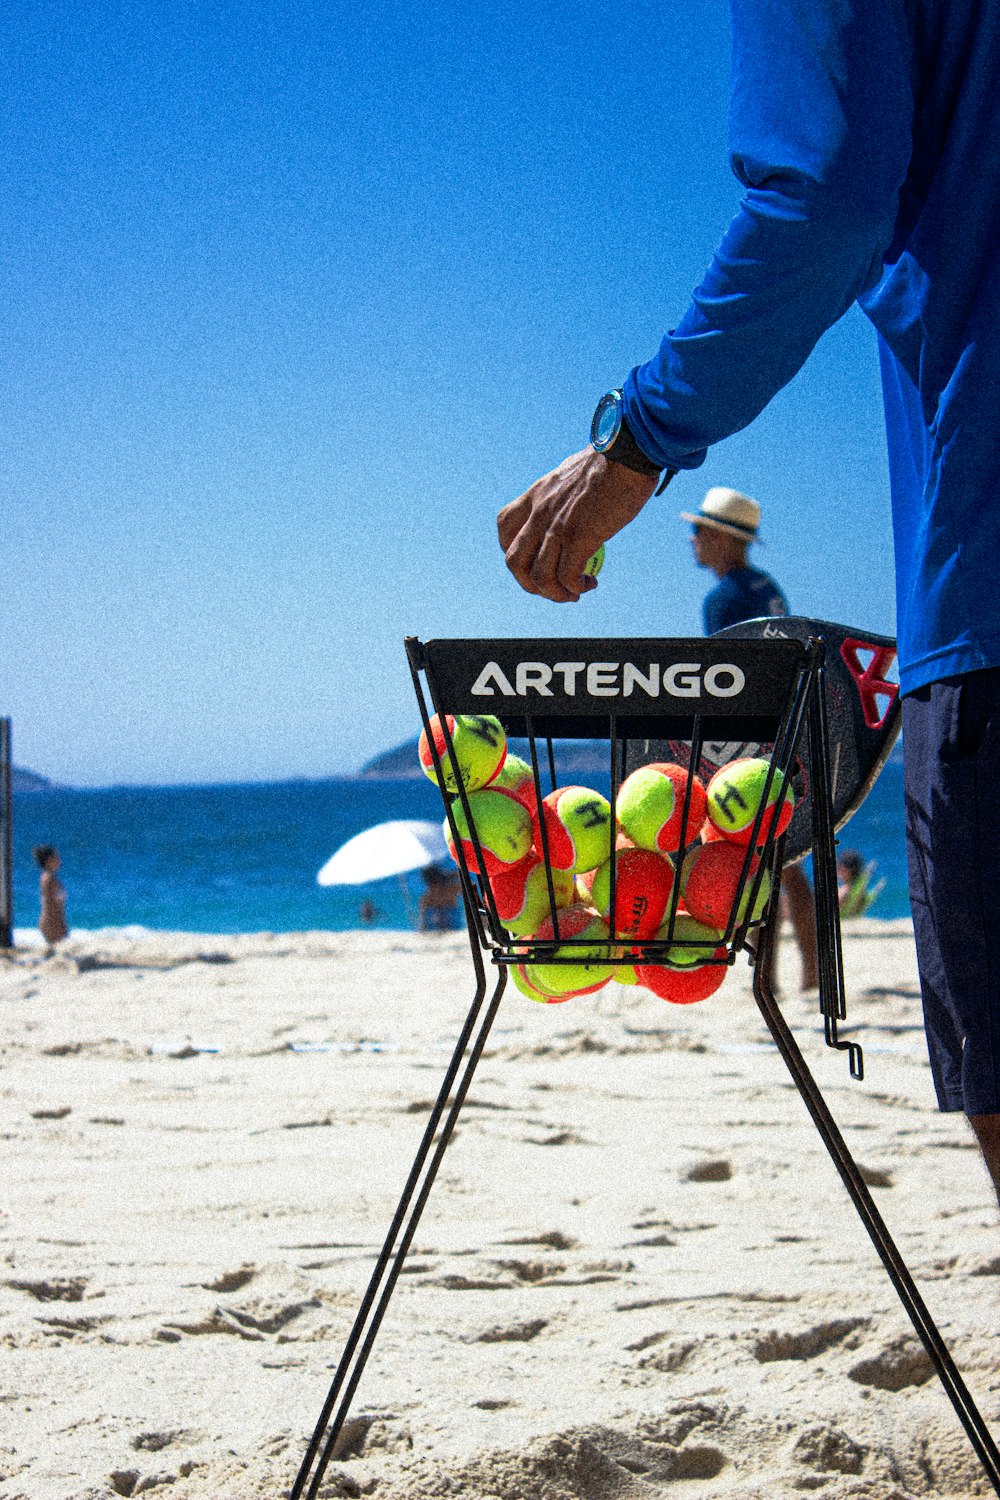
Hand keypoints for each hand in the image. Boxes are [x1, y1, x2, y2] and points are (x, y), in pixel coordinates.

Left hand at [498, 448, 657, 602]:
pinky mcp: (578, 537)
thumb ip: (564, 496)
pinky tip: (590, 583)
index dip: (512, 551)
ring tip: (575, 592)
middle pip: (514, 562)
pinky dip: (575, 587)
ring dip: (556, 593)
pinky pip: (567, 576)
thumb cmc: (611, 462)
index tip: (534, 559)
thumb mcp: (573, 475)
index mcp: (536, 494)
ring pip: (539, 577)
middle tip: (552, 588)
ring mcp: (557, 526)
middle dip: (529, 584)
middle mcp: (540, 512)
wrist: (628, 453)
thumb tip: (573, 511)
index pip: (504, 527)